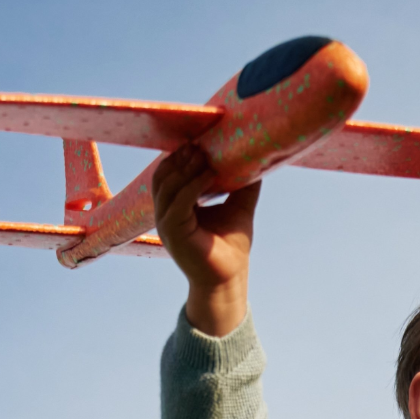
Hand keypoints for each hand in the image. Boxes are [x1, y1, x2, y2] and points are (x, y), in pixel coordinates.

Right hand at [150, 145, 256, 335]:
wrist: (229, 278)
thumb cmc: (231, 246)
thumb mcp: (238, 207)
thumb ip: (242, 184)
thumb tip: (257, 160)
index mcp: (175, 208)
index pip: (168, 174)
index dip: (180, 156)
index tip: (198, 140)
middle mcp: (166, 215)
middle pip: (162, 176)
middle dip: (180, 158)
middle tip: (200, 144)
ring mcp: (167, 224)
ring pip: (167, 186)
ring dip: (186, 168)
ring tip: (204, 155)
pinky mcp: (175, 233)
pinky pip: (179, 202)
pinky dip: (193, 185)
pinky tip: (210, 174)